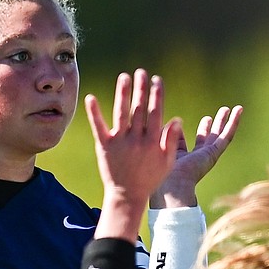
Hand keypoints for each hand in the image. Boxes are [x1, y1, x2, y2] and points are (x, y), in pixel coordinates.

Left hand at [86, 69, 182, 239]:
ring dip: (123, 94)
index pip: (156, 113)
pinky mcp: (104, 147)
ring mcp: (120, 142)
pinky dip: (94, 113)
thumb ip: (171, 141)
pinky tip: (91, 98)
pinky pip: (99, 127)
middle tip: (141, 72)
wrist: (127, 196)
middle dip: (141, 89)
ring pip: (122, 114)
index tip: (157, 80)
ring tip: (124, 77)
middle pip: (140, 109)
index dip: (157, 95)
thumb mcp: (167, 162)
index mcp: (153, 142)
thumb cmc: (149, 179)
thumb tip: (177, 119)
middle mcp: (137, 140)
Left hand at [150, 104, 242, 207]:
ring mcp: (208, 156)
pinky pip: (227, 135)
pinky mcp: (214, 153)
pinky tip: (239, 111)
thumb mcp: (158, 151)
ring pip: (220, 135)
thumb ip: (161, 138)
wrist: (172, 187)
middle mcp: (196, 158)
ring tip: (231, 109)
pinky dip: (234, 122)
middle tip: (213, 116)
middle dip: (210, 126)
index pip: (181, 144)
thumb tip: (163, 124)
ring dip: (225, 122)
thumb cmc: (160, 175)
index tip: (178, 122)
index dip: (180, 134)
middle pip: (205, 139)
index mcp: (180, 160)